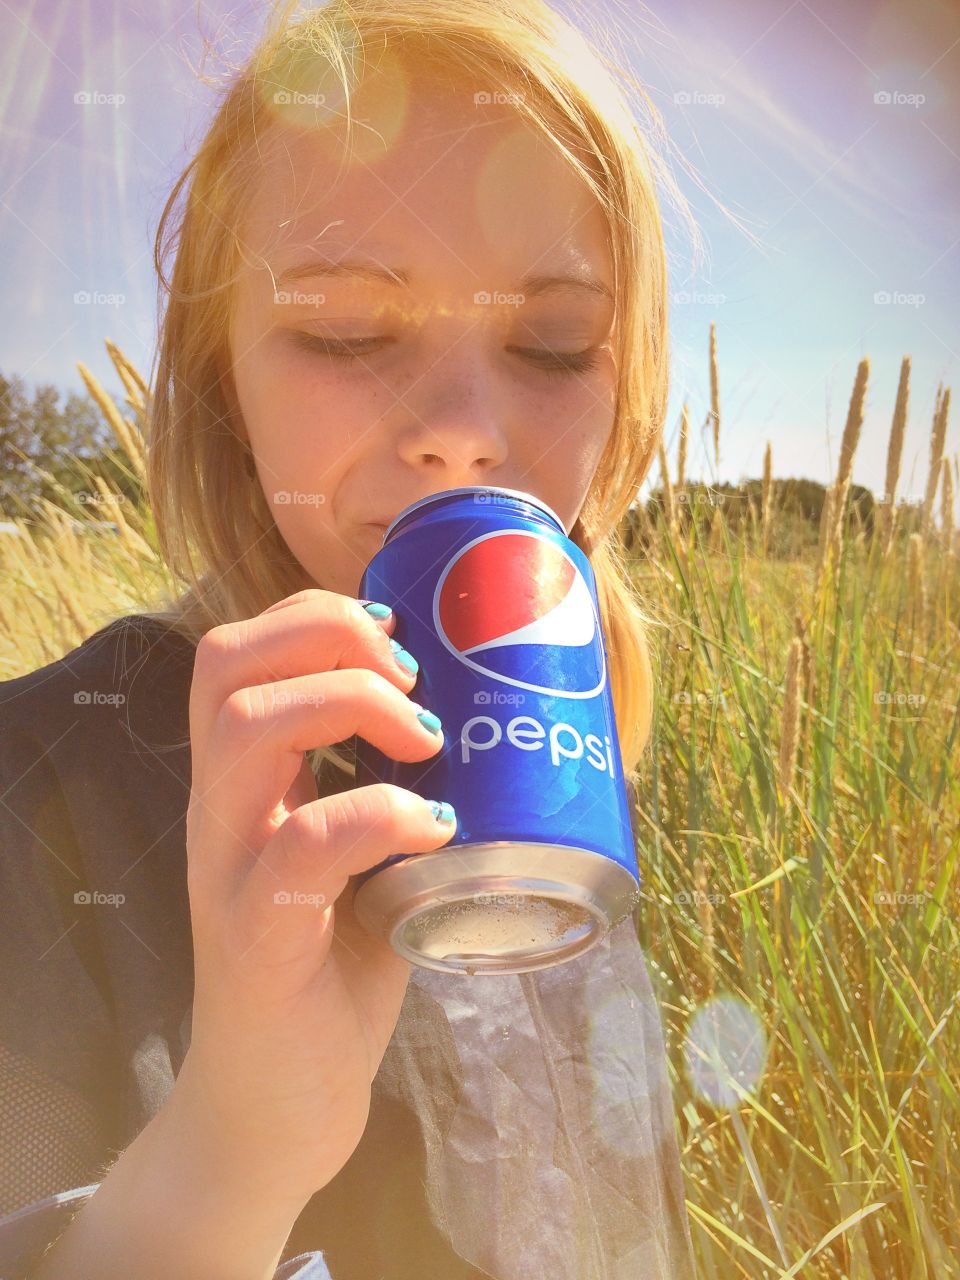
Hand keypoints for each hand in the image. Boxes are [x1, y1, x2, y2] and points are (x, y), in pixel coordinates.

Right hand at [174, 589, 454, 1203]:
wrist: (279, 1103)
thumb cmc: (332, 965)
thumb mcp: (359, 857)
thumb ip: (391, 791)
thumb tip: (497, 727)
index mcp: (245, 782)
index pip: (239, 651)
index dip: (317, 615)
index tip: (400, 638)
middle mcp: (222, 810)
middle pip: (227, 662)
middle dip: (330, 634)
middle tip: (412, 677)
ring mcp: (231, 869)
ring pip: (249, 728)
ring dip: (352, 705)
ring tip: (424, 740)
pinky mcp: (257, 938)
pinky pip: (305, 846)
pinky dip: (382, 816)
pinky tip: (436, 832)